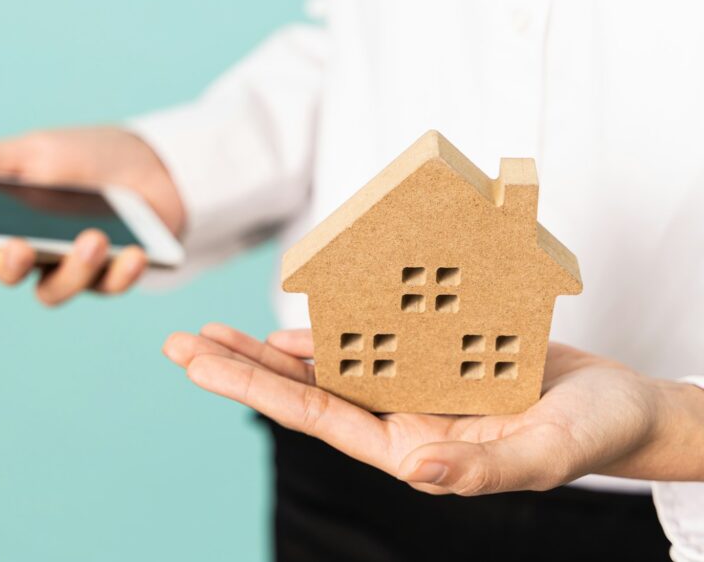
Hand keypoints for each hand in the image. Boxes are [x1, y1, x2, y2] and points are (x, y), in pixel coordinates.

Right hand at [0, 127, 184, 304]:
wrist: (154, 164)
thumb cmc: (84, 156)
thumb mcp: (33, 149)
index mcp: (2, 219)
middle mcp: (31, 251)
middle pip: (6, 270)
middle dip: (8, 263)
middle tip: (15, 245)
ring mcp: (70, 267)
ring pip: (57, 288)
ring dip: (76, 266)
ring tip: (94, 238)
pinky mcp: (112, 275)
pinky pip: (110, 287)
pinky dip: (122, 272)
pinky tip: (135, 254)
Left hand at [163, 324, 702, 494]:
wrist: (622, 408)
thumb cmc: (592, 435)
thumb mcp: (543, 453)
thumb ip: (480, 467)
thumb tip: (412, 472)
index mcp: (410, 447)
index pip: (314, 415)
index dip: (251, 386)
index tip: (196, 361)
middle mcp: (399, 419)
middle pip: (302, 389)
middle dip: (238, 366)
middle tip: (178, 342)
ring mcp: (411, 389)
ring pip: (326, 365)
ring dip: (269, 349)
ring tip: (215, 331)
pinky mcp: (429, 361)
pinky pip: (367, 343)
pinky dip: (328, 331)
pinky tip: (291, 326)